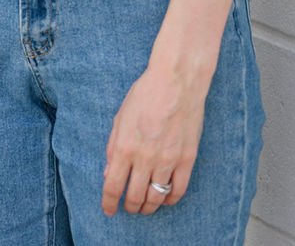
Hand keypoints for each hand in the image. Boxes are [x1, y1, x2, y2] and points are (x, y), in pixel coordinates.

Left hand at [101, 59, 207, 215]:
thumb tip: (108, 173)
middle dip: (129, 206)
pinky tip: (164, 199)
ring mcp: (168, 160)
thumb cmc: (144, 96)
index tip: (108, 210)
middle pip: (135, 196)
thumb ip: (113, 148)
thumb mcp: (119, 119)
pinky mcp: (187, 159)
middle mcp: (145, 158)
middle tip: (128, 208)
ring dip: (148, 206)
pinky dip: (170, 199)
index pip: (113, 185)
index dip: (109, 202)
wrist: (176, 84)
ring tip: (144, 207)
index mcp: (124, 147)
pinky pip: (179, 189)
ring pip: (157, 197)